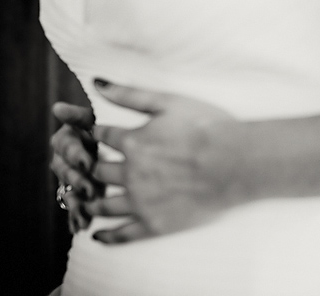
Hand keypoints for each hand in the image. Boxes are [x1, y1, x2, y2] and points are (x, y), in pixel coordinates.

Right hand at [50, 102, 100, 232]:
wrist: (122, 147)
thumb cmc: (108, 128)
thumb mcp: (97, 120)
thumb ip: (79, 116)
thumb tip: (57, 108)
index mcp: (68, 138)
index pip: (66, 145)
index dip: (75, 154)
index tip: (88, 161)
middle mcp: (65, 159)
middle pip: (66, 171)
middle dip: (78, 181)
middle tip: (92, 189)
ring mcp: (71, 178)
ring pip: (69, 190)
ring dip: (77, 203)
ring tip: (86, 213)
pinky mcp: (79, 194)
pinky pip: (75, 207)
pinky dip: (77, 217)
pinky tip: (80, 226)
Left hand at [86, 79, 249, 243]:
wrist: (235, 162)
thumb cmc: (209, 127)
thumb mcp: (169, 101)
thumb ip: (131, 94)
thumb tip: (97, 83)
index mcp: (132, 141)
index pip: (102, 136)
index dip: (95, 134)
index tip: (92, 137)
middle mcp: (130, 173)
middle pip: (98, 171)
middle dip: (89, 168)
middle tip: (84, 170)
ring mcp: (141, 202)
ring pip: (103, 204)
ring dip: (91, 202)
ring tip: (86, 202)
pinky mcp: (155, 225)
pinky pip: (123, 233)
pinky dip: (108, 235)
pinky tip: (99, 235)